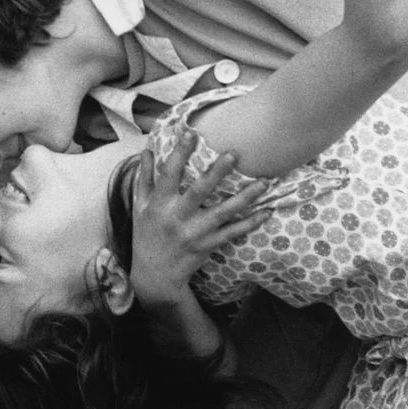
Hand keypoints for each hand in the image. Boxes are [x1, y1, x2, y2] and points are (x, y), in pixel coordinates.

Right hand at [129, 131, 267, 308]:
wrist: (155, 276)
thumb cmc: (147, 235)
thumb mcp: (140, 207)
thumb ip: (145, 178)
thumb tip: (148, 150)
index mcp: (160, 204)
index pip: (169, 174)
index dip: (179, 153)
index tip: (191, 132)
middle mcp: (178, 217)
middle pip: (199, 192)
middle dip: (216, 173)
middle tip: (234, 154)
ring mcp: (195, 233)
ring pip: (223, 213)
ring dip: (245, 197)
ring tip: (264, 182)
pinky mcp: (208, 246)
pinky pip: (232, 233)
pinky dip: (250, 223)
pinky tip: (267, 212)